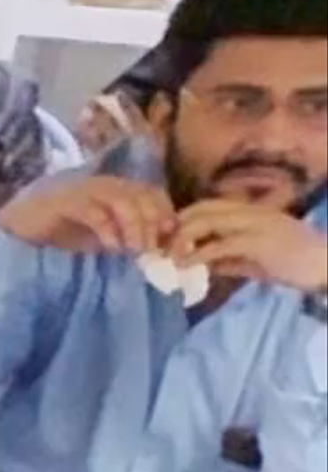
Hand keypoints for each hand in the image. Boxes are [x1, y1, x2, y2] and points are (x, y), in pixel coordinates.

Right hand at [0, 176, 168, 254]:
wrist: (17, 228)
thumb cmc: (59, 232)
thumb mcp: (101, 236)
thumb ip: (126, 237)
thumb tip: (155, 249)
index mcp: (114, 189)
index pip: (152, 193)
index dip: (165, 214)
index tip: (169, 242)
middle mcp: (103, 184)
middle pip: (141, 194)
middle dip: (153, 223)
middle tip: (152, 250)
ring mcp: (83, 189)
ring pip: (122, 199)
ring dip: (135, 225)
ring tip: (135, 250)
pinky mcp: (64, 200)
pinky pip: (94, 211)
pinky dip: (108, 230)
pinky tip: (111, 248)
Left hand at [163, 193, 327, 299]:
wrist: (325, 265)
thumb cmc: (295, 264)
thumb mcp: (257, 261)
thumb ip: (230, 260)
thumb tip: (205, 265)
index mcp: (251, 211)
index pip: (208, 206)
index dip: (183, 219)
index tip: (167, 239)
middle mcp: (250, 211)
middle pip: (201, 209)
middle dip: (176, 227)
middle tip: (161, 248)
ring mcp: (253, 223)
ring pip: (206, 221)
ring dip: (181, 239)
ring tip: (169, 257)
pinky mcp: (255, 241)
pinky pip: (218, 244)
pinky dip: (197, 254)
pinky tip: (185, 265)